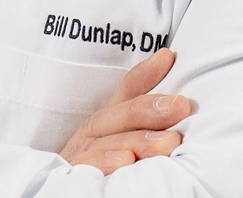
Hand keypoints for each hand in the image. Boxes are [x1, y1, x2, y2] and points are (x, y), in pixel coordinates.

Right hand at [60, 47, 190, 174]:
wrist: (62, 190)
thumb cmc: (99, 160)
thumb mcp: (120, 136)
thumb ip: (142, 114)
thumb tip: (173, 80)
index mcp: (107, 118)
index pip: (127, 89)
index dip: (146, 73)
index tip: (167, 58)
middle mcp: (94, 130)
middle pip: (122, 114)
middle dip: (152, 108)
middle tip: (181, 106)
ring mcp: (82, 151)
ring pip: (109, 141)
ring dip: (139, 140)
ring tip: (169, 141)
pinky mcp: (73, 173)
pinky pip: (88, 166)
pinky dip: (106, 162)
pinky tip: (127, 162)